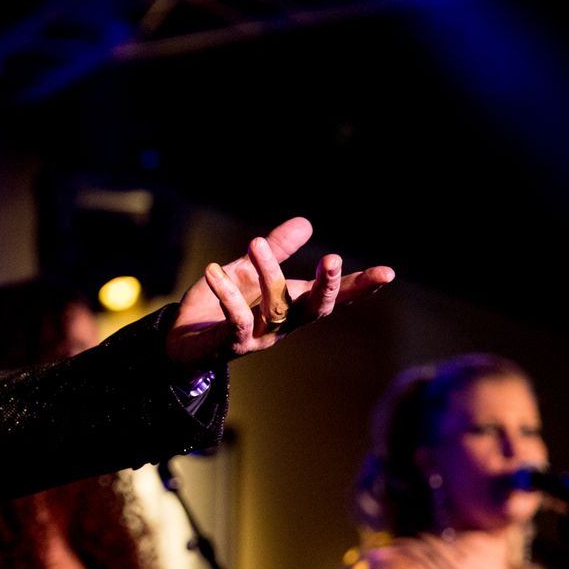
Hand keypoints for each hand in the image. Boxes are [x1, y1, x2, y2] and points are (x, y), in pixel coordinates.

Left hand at [164, 216, 393, 372]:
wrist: (181, 342)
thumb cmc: (219, 307)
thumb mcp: (247, 271)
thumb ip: (277, 249)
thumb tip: (306, 222)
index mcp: (293, 306)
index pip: (334, 298)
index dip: (360, 287)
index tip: (388, 273)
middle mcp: (283, 326)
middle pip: (316, 310)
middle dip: (328, 287)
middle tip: (333, 259)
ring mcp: (259, 339)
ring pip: (276, 310)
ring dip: (268, 274)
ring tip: (255, 242)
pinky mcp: (231, 346)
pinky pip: (236, 321)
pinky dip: (227, 295)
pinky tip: (214, 270)